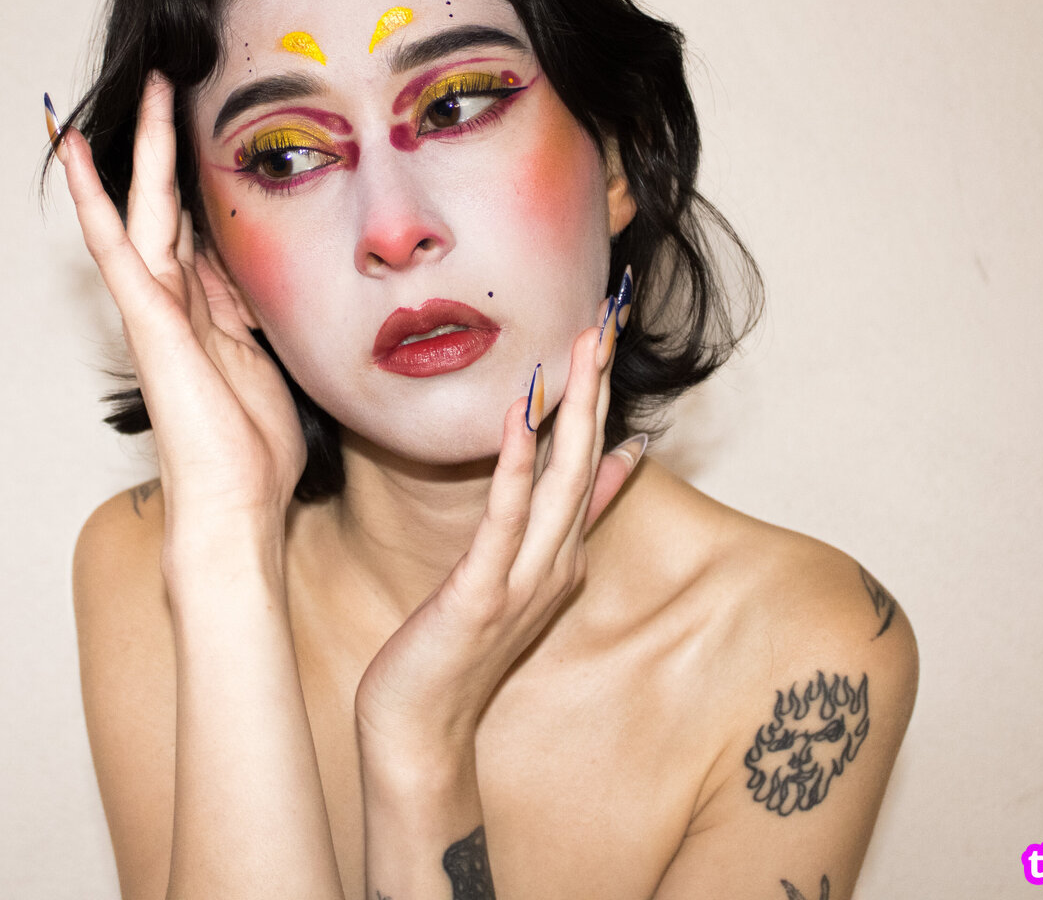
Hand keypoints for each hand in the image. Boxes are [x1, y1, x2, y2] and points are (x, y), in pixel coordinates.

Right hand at [56, 74, 306, 538]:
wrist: (236, 507)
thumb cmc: (256, 453)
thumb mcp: (270, 361)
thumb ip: (256, 315)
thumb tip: (253, 274)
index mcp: (207, 312)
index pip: (196, 229)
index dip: (196, 181)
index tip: (203, 131)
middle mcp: (175, 304)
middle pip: (168, 208)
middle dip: (168, 146)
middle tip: (168, 83)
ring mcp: (155, 310)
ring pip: (143, 211)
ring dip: (141, 149)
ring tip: (143, 88)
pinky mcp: (147, 321)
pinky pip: (116, 246)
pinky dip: (93, 196)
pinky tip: (73, 150)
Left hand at [352, 284, 647, 760]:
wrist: (421, 730)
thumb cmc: (456, 649)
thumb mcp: (519, 574)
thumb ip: (570, 519)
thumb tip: (621, 460)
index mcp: (561, 552)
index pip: (590, 456)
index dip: (599, 391)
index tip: (606, 328)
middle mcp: (555, 560)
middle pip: (587, 456)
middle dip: (597, 383)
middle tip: (607, 313)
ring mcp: (523, 578)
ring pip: (561, 479)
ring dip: (573, 408)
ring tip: (581, 345)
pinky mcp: (482, 593)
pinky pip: (504, 517)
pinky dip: (515, 463)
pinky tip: (517, 415)